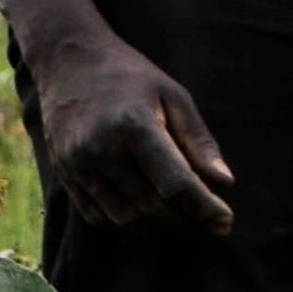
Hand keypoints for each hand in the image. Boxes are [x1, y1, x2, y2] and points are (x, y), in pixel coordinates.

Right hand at [23, 30, 235, 241]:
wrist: (67, 61)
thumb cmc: (130, 76)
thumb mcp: (174, 96)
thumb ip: (199, 141)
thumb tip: (225, 183)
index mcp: (133, 125)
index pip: (175, 184)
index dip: (205, 208)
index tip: (227, 219)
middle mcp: (100, 149)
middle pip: (152, 207)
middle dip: (190, 224)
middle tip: (215, 228)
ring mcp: (78, 165)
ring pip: (126, 219)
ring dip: (162, 230)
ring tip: (189, 226)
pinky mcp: (65, 174)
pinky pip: (99, 217)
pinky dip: (130, 226)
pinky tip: (154, 221)